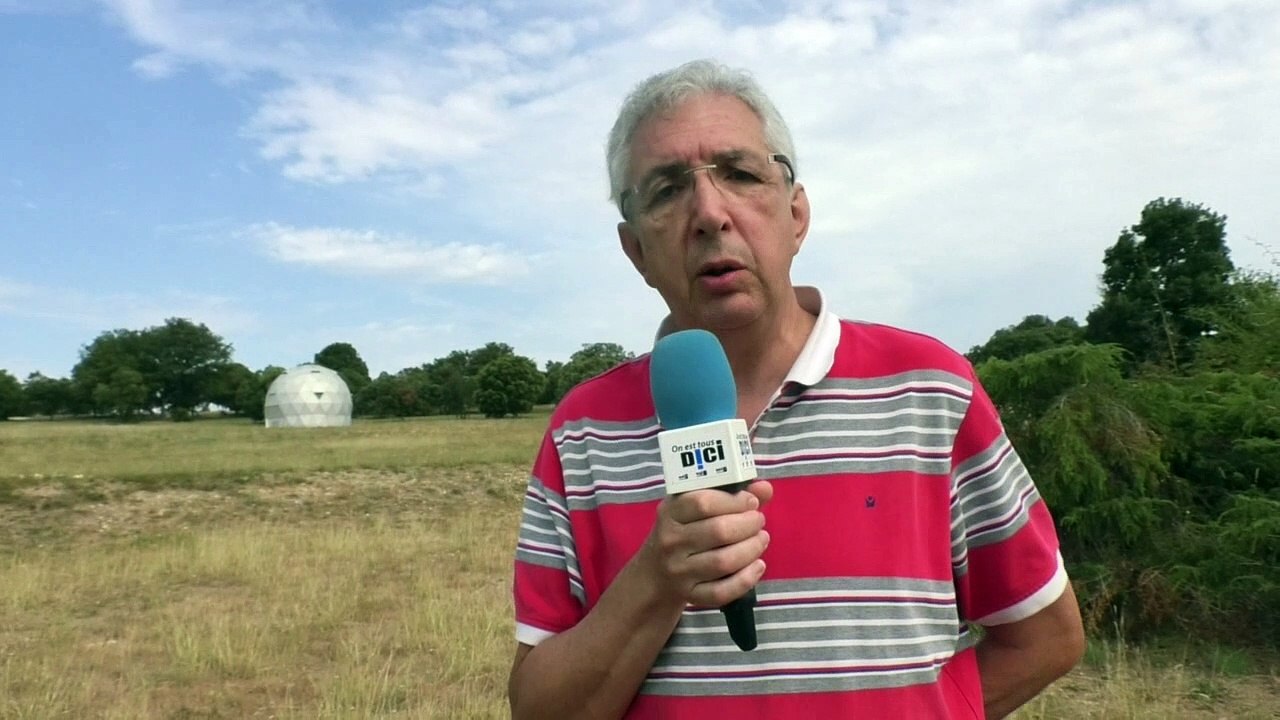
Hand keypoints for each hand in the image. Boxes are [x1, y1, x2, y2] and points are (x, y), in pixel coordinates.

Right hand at [637, 480, 772, 608]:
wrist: (655, 574)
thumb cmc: (682, 532)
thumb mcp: (694, 508)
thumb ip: (730, 494)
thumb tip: (764, 488)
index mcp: (670, 512)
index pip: (703, 502)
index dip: (734, 501)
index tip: (751, 502)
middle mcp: (671, 541)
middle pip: (719, 531)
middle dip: (748, 524)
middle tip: (758, 521)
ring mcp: (679, 571)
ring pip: (723, 561)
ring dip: (751, 549)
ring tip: (761, 539)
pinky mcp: (690, 594)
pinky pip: (721, 592)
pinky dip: (745, 579)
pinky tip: (757, 566)